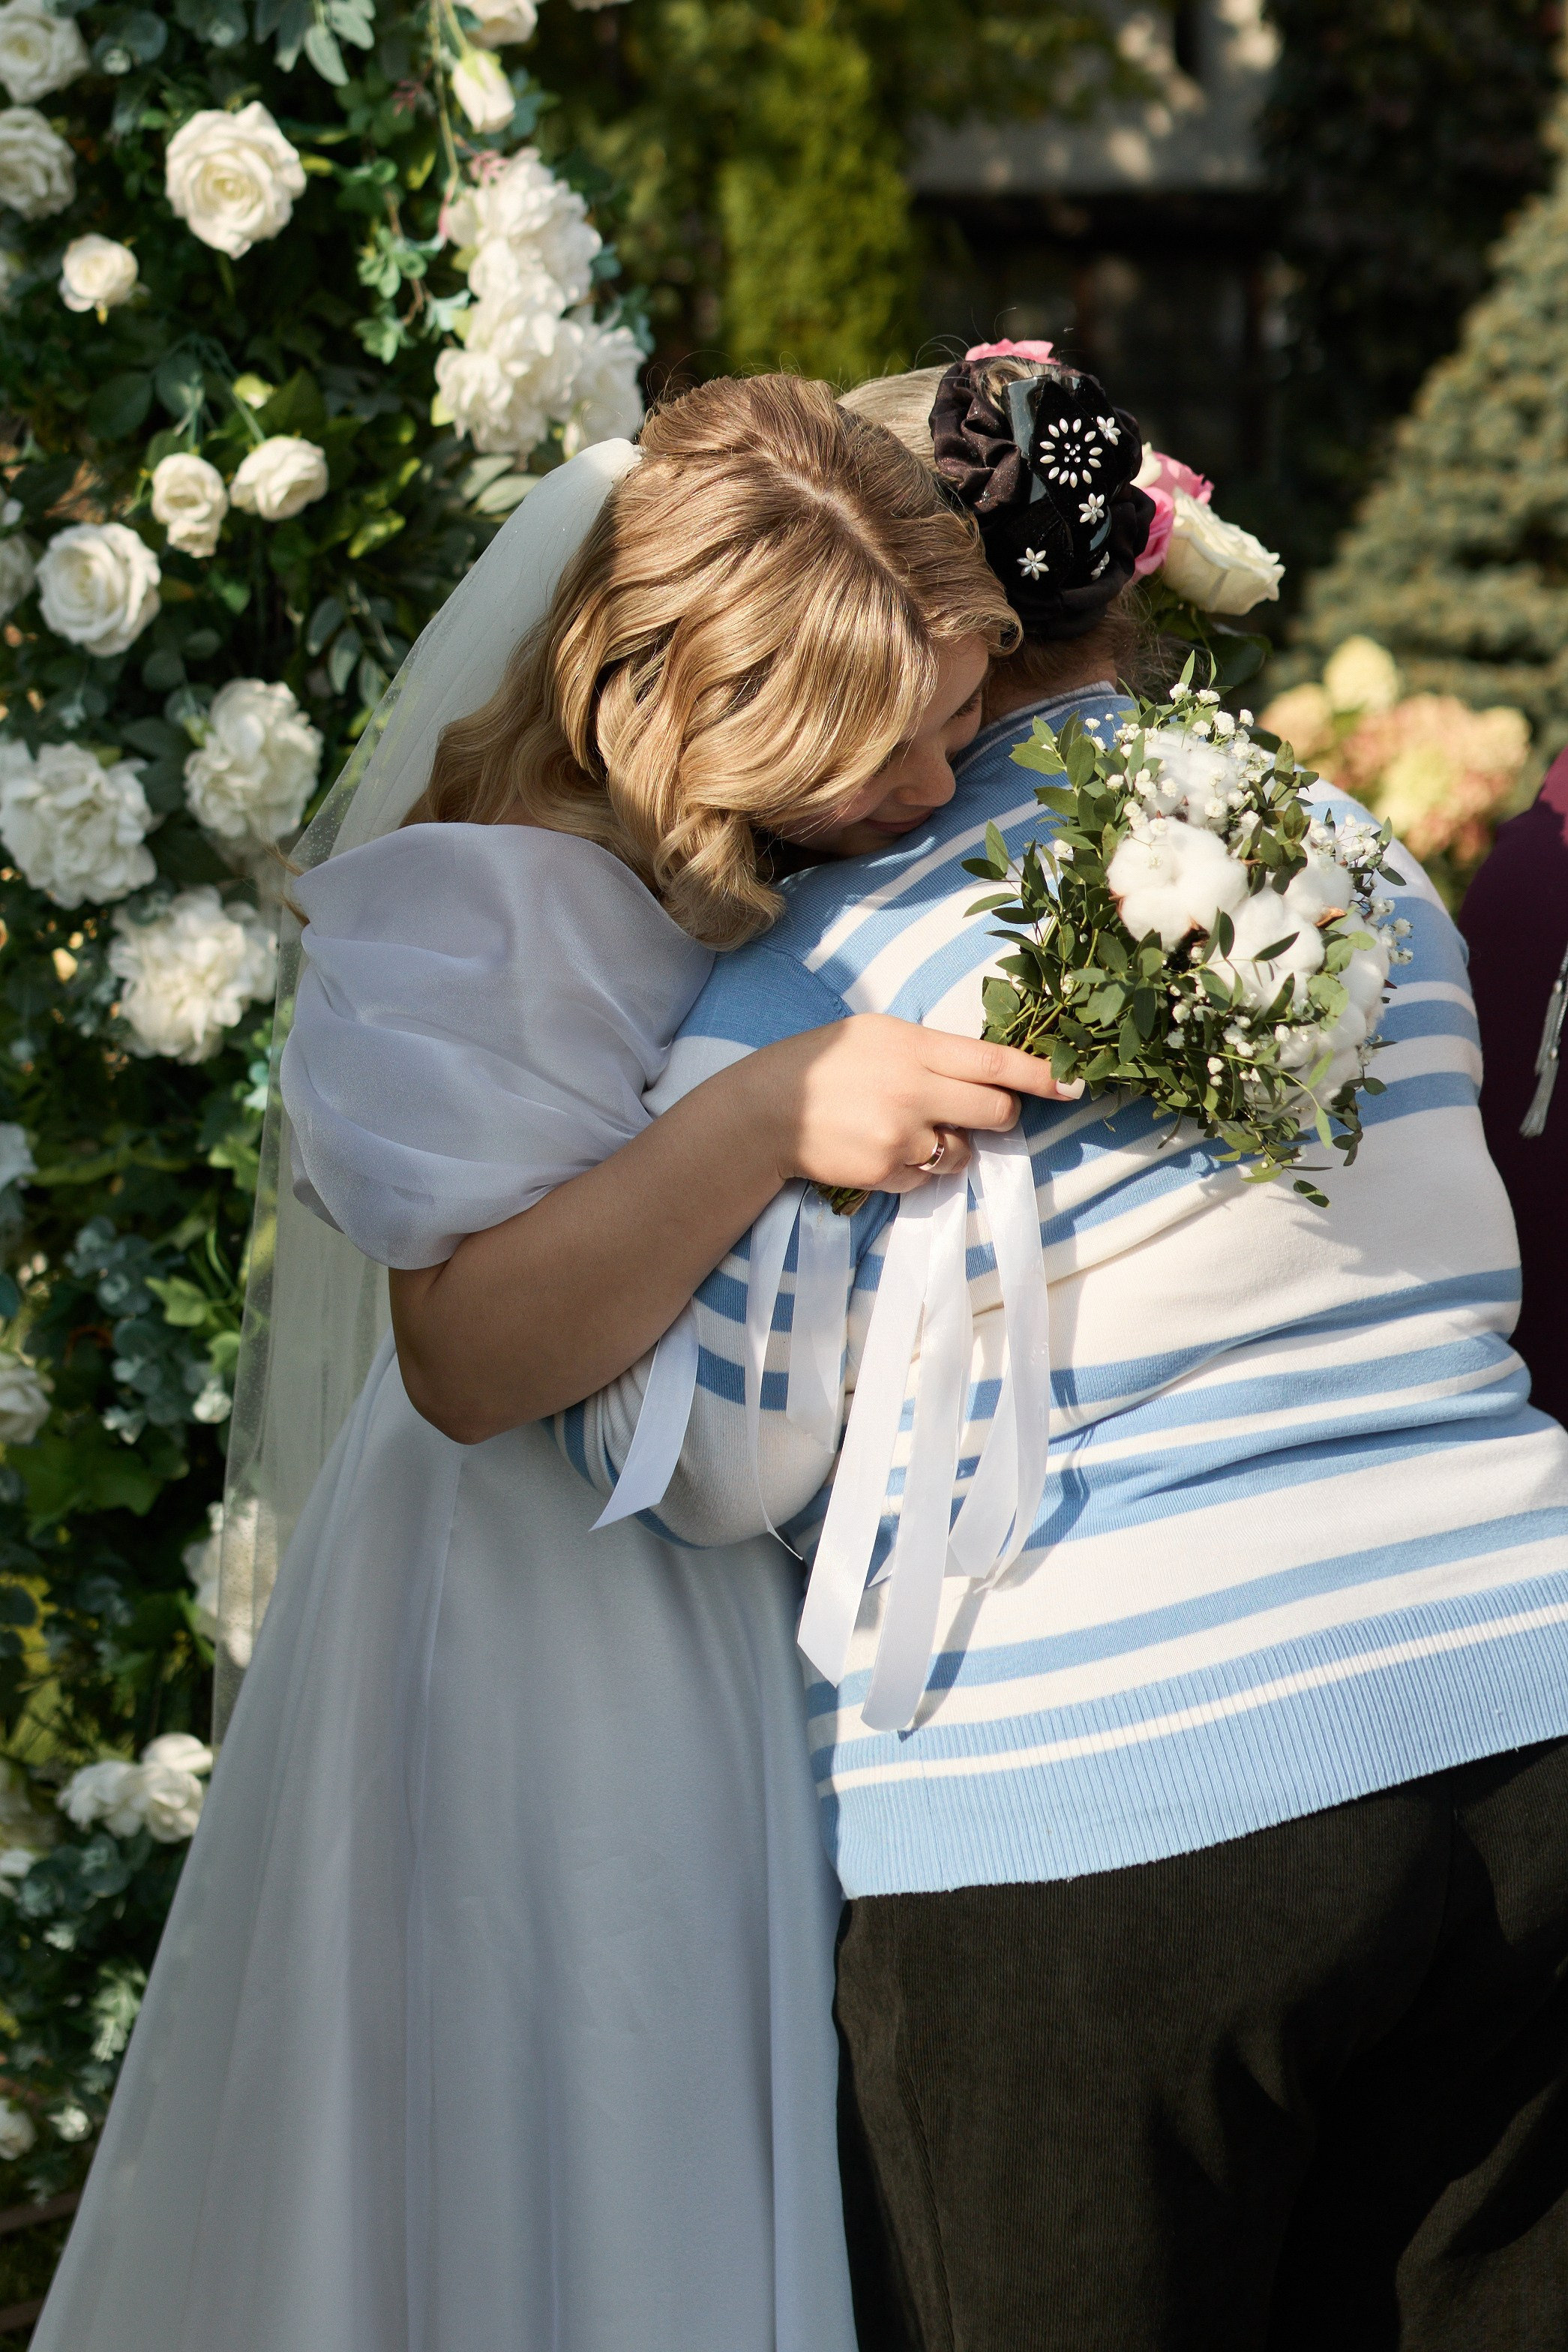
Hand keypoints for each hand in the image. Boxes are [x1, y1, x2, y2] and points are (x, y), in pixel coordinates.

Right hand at [747, 1013, 1082, 1195]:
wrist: (765, 1111)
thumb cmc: (824, 1063)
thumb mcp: (879, 1035)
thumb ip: (932, 1051)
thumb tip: (987, 1073)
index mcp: (914, 1046)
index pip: (995, 1062)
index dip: (1041, 1074)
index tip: (1074, 1083)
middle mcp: (914, 1090)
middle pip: (995, 1111)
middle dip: (998, 1114)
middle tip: (974, 1110)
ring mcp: (902, 1136)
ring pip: (963, 1151)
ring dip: (950, 1144)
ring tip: (904, 1127)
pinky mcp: (888, 1171)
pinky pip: (929, 1176)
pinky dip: (916, 1167)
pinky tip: (881, 1148)